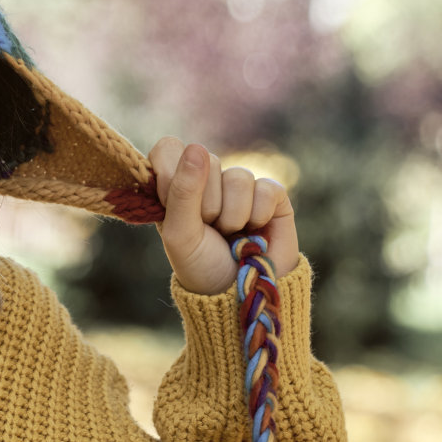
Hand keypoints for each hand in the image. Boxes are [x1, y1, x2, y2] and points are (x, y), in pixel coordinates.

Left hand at [148, 136, 299, 295]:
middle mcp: (207, 180)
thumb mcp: (180, 234)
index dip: (171, 171)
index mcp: (175, 185)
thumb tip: (197, 148)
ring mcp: (240, 186)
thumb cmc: (201, 265)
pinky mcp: (272, 196)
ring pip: (238, 176)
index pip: (169, 148)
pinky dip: (258, 215)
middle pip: (206, 159)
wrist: (242, 293)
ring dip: (233, 214)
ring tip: (232, 233)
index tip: (170, 201)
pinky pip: (265, 188)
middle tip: (208, 227)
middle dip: (206, 202)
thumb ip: (181, 192)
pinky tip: (255, 231)